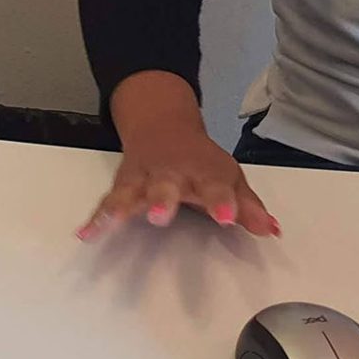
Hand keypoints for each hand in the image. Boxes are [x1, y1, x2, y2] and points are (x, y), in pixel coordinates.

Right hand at [77, 71, 278, 241]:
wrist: (162, 125)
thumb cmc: (200, 161)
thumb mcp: (229, 178)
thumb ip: (248, 207)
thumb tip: (272, 230)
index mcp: (203, 172)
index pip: (216, 186)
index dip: (222, 202)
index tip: (227, 219)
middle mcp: (171, 172)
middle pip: (166, 184)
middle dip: (162, 199)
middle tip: (160, 215)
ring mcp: (144, 177)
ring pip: (132, 190)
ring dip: (123, 205)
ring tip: (113, 221)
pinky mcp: (123, 185)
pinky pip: (108, 201)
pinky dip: (97, 217)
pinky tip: (86, 234)